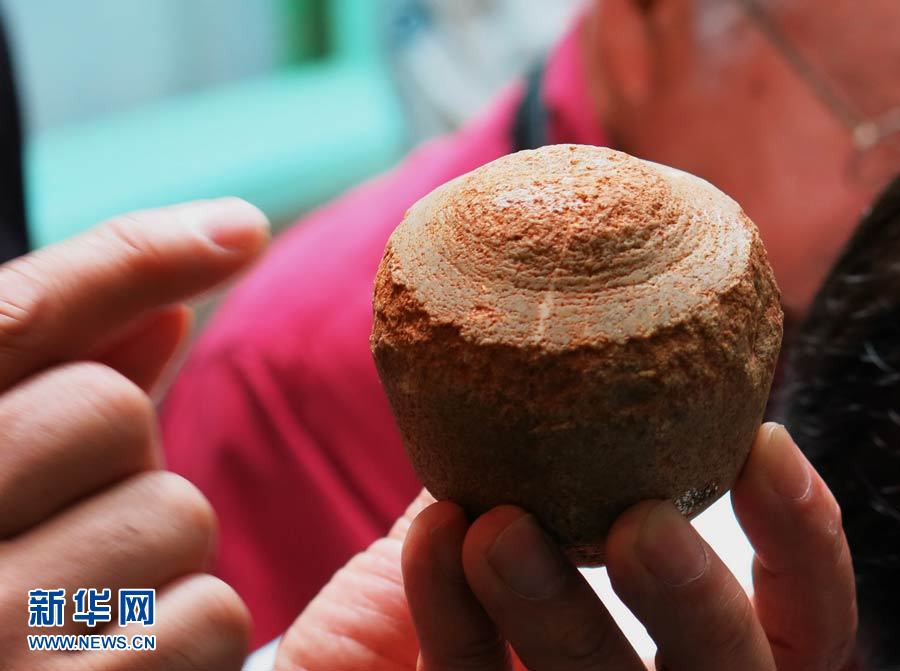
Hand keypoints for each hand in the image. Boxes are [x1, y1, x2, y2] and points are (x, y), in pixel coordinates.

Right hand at [0, 199, 268, 669]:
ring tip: (82, 611)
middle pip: (109, 409)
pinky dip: (185, 637)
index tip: (243, 227)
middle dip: (121, 456)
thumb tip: (170, 312)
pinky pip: (207, 617)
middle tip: (69, 527)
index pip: (17, 318)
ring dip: (158, 556)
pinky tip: (111, 665)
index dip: (131, 258)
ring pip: (176, 514)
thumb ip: (58, 392)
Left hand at [276, 423, 858, 669]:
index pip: (790, 624)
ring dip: (559, 606)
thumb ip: (535, 478)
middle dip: (696, 596)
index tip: (765, 444)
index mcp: (671, 645)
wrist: (321, 666)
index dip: (802, 545)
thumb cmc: (418, 594)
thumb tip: (565, 376)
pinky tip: (437, 531)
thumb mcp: (488, 525)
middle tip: (642, 521)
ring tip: (500, 526)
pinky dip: (452, 606)